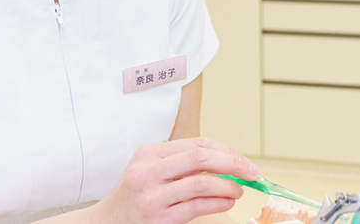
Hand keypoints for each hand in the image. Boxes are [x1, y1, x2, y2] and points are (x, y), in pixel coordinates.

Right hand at [92, 137, 259, 223]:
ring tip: (238, 191)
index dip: (227, 151)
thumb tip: (228, 162)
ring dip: (228, 186)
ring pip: (202, 184)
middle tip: (252, 172)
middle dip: (233, 163)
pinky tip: (227, 203)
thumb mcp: (150, 169)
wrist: (107, 222)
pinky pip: (196, 207)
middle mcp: (148, 171)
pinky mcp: (158, 219)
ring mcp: (152, 196)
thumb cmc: (136, 194)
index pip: (198, 144)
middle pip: (201, 158)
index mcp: (149, 153)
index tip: (243, 160)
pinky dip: (218, 203)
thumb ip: (182, 162)